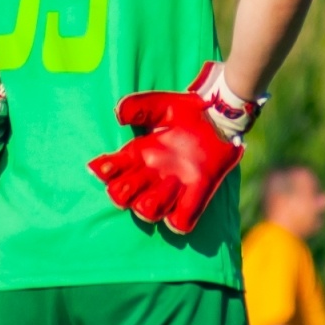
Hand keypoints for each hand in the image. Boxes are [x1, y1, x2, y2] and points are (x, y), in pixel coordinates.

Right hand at [87, 62, 264, 233]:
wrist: (220, 117)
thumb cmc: (189, 111)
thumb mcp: (162, 105)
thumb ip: (138, 107)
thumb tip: (117, 114)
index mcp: (141, 153)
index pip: (114, 168)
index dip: (106, 170)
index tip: (104, 166)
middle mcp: (153, 173)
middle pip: (125, 196)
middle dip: (122, 193)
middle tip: (130, 183)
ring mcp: (174, 187)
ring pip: (149, 211)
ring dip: (151, 202)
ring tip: (165, 182)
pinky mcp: (196, 193)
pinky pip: (181, 220)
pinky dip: (178, 217)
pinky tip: (182, 197)